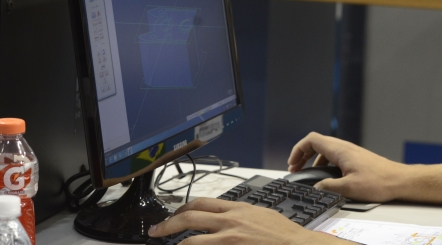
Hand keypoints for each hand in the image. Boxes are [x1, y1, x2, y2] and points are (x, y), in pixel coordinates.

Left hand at [147, 197, 336, 244]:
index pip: (202, 203)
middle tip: (155, 231)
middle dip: (167, 225)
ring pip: (191, 240)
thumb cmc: (283, 234)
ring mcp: (229, 239)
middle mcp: (230, 221)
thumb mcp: (261, 215)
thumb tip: (225, 217)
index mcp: (237, 209)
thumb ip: (240, 215)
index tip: (172, 215)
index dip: (182, 209)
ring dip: (176, 244)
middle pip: (190, 217)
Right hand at [287, 132, 406, 202]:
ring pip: (325, 149)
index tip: (292, 164)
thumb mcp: (349, 188)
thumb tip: (316, 188)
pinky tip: (325, 175)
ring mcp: (350, 151)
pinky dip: (323, 162)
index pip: (312, 140)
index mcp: (340, 150)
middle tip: (295, 168)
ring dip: (312, 158)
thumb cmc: (379, 181)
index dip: (298, 150)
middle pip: (316, 143)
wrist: (398, 180)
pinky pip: (333, 155)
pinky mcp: (355, 158)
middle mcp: (344, 147)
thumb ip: (329, 187)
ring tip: (307, 172)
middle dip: (302, 154)